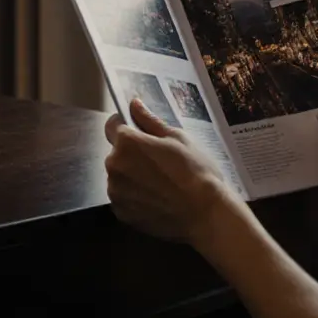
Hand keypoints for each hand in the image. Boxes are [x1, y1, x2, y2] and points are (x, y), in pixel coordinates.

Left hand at [103, 99, 238, 243]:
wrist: (204, 213)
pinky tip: (156, 200)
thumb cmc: (195, 170)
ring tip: (160, 184)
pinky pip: (124, 198)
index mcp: (127, 142)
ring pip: (119, 177)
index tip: (142, 134)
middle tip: (159, 163)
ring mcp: (115, 191)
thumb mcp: (177, 138)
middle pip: (117, 154)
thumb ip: (150, 121)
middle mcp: (114, 165)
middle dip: (132, 155)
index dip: (127, 127)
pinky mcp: (121, 213)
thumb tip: (134, 104)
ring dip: (132, 177)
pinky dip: (135, 197)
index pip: (113, 126)